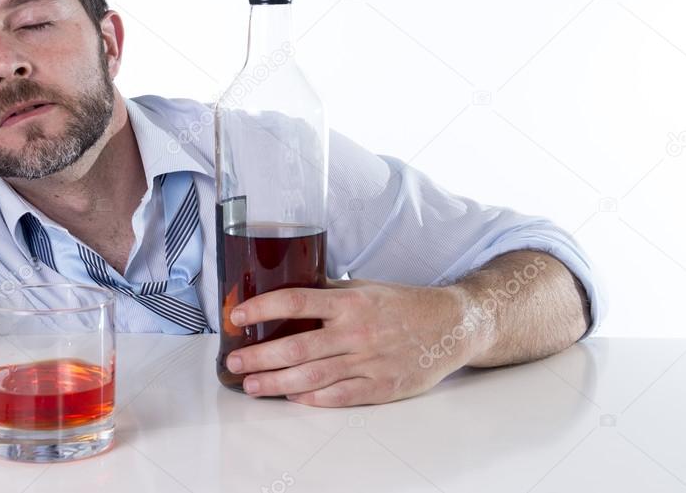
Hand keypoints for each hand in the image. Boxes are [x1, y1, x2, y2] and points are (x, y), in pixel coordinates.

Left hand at [223, 279, 477, 406]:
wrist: (451, 326)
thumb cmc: (403, 305)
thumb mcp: (364, 287)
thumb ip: (328, 290)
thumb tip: (288, 286)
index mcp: (349, 301)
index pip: (295, 302)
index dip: (261, 309)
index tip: (236, 316)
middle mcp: (356, 332)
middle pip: (296, 347)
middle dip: (259, 357)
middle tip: (235, 363)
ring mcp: (369, 362)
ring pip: (312, 376)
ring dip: (276, 383)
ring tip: (252, 385)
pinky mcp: (382, 386)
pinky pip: (340, 396)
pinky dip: (312, 398)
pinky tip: (292, 397)